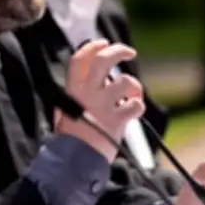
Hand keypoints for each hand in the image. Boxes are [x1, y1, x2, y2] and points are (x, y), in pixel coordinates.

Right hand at [54, 39, 144, 160]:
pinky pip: (135, 106)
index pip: (80, 59)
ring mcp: (102, 106)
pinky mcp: (116, 120)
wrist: (74, 162)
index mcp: (72, 90)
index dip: (93, 47)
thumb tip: (92, 75)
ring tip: (134, 96)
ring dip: (134, 86)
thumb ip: (77, 93)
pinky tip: (134, 111)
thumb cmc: (71, 138)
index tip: (103, 42)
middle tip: (129, 52)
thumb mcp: (65, 110)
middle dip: (118, 51)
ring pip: (125, 82)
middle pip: (103, 60)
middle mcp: (87, 94)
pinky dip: (138, 107)